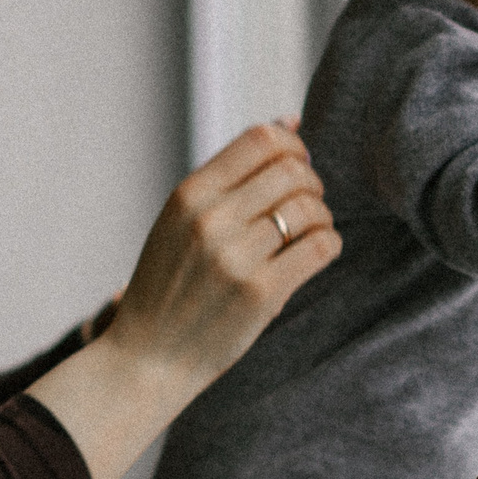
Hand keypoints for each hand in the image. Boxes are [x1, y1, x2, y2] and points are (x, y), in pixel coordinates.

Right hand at [27, 121, 338, 478]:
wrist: (148, 357)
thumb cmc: (171, 285)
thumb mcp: (182, 220)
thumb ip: (232, 176)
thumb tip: (290, 121)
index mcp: (189, 194)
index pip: (261, 139)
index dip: (293, 147)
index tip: (296, 166)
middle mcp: (212, 219)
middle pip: (293, 171)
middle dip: (311, 184)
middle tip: (306, 205)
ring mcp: (237, 257)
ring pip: (312, 209)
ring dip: (321, 217)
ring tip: (308, 234)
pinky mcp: (262, 293)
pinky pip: (321, 247)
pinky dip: (329, 244)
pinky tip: (315, 254)